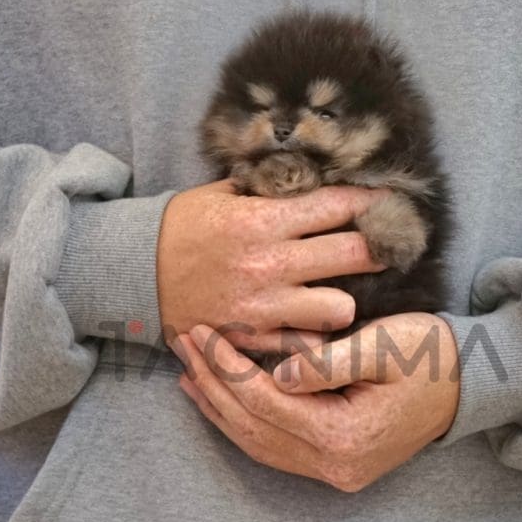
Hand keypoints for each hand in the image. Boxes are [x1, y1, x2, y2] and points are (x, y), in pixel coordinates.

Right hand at [157, 179, 386, 353]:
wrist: (133, 274)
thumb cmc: (180, 227)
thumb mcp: (220, 194)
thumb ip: (267, 189)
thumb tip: (311, 177)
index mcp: (262, 220)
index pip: (336, 205)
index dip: (370, 201)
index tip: (389, 201)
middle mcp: (270, 262)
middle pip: (352, 253)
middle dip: (378, 246)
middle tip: (386, 245)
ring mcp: (263, 305)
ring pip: (339, 308)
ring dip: (346, 300)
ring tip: (340, 292)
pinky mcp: (252, 338)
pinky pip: (305, 344)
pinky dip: (313, 336)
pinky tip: (311, 324)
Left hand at [173, 313, 459, 491]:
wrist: (465, 383)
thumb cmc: (427, 355)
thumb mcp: (382, 346)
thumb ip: (327, 363)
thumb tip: (278, 375)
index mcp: (345, 437)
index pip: (265, 401)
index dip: (227, 367)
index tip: (201, 332)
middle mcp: (336, 466)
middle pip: (254, 427)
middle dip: (213, 385)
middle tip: (183, 345)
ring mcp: (336, 473)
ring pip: (259, 444)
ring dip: (221, 409)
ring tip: (189, 375)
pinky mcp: (336, 466)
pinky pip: (276, 449)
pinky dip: (245, 424)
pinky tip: (224, 402)